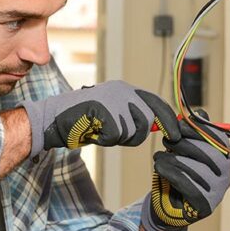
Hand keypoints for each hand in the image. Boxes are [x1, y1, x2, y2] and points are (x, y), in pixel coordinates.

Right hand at [20, 80, 180, 154]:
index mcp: (125, 89)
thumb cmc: (83, 120)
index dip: (169, 120)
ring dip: (117, 138)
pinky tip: (92, 131)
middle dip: (135, 135)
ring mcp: (113, 99)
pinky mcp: (103, 110)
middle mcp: (122, 90)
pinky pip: (116, 137)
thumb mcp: (113, 115)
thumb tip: (161, 127)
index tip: (176, 134)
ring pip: (132, 131)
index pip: (156, 102)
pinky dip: (104, 140)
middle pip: (147, 121)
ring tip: (99, 129)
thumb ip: (134, 118)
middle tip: (114, 134)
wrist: (53, 118)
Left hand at [141, 110, 229, 230]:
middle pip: (208, 153)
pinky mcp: (205, 205)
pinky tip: (159, 167)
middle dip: (183, 143)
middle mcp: (225, 174)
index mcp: (224, 158)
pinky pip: (187, 184)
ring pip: (195, 168)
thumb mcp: (185, 151)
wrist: (169, 207)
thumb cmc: (179, 174)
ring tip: (159, 156)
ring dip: (172, 158)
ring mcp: (218, 191)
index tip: (179, 126)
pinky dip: (170, 172)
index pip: (218, 139)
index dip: (198, 129)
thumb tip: (200, 113)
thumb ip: (193, 134)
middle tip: (166, 141)